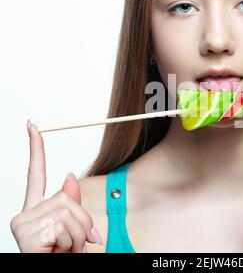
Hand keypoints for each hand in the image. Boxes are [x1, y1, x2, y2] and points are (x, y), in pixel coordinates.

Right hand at [10, 120, 102, 252]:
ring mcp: (22, 224)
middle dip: (81, 221)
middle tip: (74, 243)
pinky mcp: (26, 234)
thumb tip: (70, 175)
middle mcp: (23, 214)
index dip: (36, 149)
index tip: (33, 126)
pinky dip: (71, 242)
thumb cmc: (61, 255)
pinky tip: (57, 253)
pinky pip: (63, 226)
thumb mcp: (72, 228)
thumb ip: (72, 204)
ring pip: (68, 211)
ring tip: (65, 250)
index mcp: (35, 210)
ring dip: (78, 235)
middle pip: (66, 196)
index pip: (36, 174)